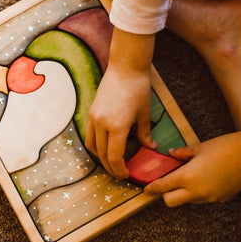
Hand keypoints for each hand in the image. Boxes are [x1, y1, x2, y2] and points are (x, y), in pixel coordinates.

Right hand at [85, 63, 155, 178]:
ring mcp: (94, 117)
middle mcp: (101, 124)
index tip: (126, 174)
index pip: (114, 156)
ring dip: (101, 157)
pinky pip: (90, 134)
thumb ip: (144, 133)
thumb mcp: (144, 113)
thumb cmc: (138, 88)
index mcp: (116, 127)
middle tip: (120, 173)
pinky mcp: (91, 111)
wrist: (125, 67)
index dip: (120, 169)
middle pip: (102, 154)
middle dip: (110, 167)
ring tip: (112, 161)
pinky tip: (106, 145)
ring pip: (92, 145)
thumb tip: (150, 147)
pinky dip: (96, 144)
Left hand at [144, 125, 240, 204]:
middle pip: (171, 202)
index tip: (146, 189)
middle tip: (167, 183)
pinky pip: (204, 198)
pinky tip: (208, 177)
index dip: (152, 188)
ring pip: (188, 201)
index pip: (163, 187)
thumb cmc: (226, 146)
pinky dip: (200, 191)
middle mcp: (197, 191)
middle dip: (166, 194)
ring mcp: (209, 198)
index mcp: (188, 177)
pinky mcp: (220, 199)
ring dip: (184, 192)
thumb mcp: (200, 147)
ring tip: (191, 175)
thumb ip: (182, 153)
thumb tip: (171, 154)